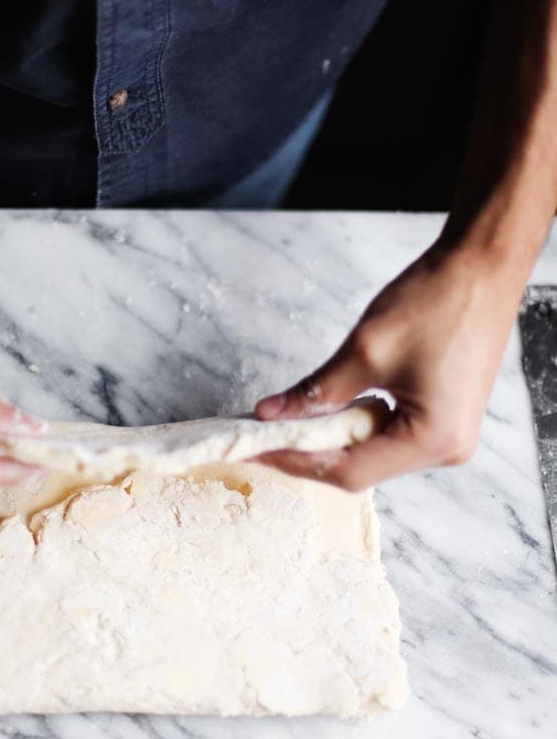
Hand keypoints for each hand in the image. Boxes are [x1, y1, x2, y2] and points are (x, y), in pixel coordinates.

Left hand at [254, 242, 522, 489]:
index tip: (256, 449)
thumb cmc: (436, 302)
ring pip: (374, 453)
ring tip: (289, 422)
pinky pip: (391, 434)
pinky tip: (329, 410)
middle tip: (264, 436)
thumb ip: (316, 391)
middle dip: (310, 451)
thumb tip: (272, 414)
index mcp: (433, 440)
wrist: (482, 267)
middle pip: (362, 468)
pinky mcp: (445, 417)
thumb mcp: (365, 349)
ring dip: (332, 438)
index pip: (350, 470)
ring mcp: (450, 436)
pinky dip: (356, 424)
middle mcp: (447, 449)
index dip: (296, 460)